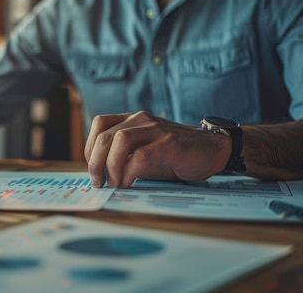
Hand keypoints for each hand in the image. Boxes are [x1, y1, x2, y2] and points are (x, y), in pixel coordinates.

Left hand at [84, 111, 230, 187]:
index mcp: (132, 120)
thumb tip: (99, 175)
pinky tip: (129, 183)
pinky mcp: (169, 144)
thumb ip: (123, 157)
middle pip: (104, 135)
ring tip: (113, 183)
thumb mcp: (143, 153)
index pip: (99, 125)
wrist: (211, 149)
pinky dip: (129, 172)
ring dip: (110, 165)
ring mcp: (155, 130)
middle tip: (98, 182)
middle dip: (95, 162)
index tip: (94, 170)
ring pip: (120, 140)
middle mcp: (140, 120)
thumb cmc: (174, 155)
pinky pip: (141, 155)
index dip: (90, 148)